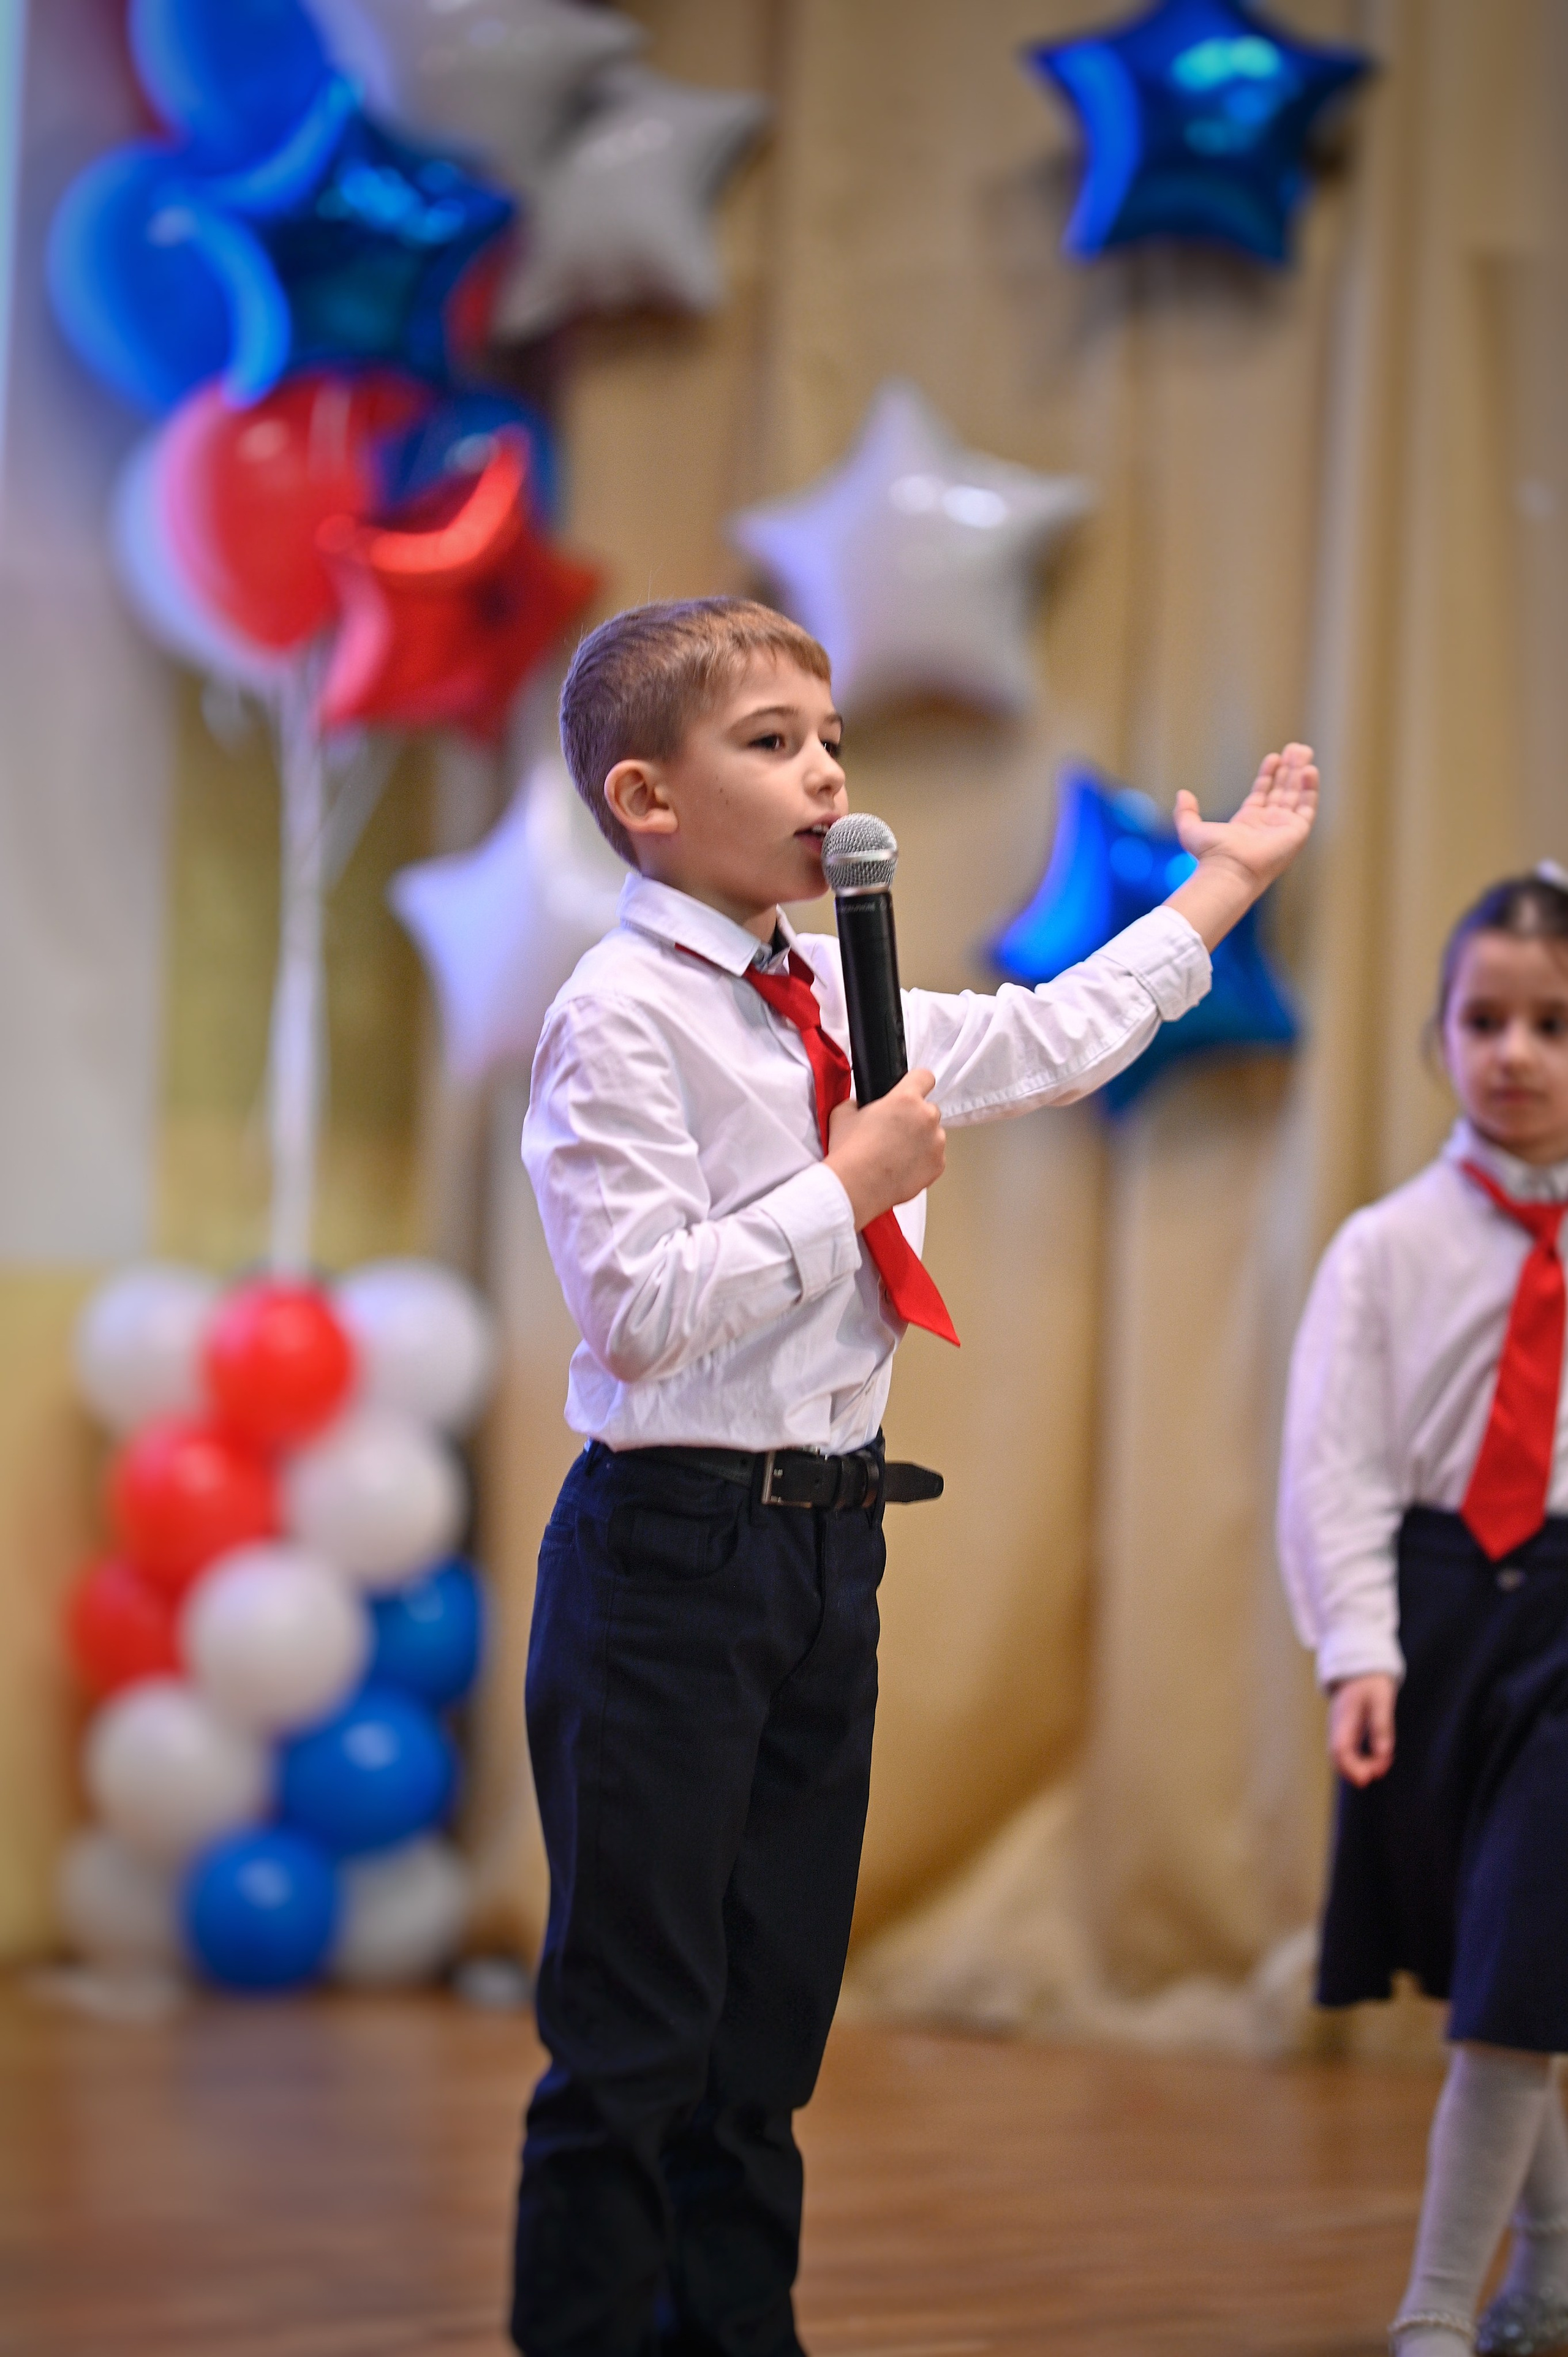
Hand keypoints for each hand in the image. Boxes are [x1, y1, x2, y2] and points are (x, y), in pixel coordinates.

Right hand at [826, 1068, 945, 1229]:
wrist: (855, 1187)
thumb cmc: (849, 1150)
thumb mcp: (843, 1113)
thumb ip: (858, 1103)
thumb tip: (861, 1106)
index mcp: (906, 1099)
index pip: (924, 1077)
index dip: (916, 1084)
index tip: (911, 1092)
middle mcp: (927, 1117)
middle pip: (929, 1110)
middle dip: (916, 1118)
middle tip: (894, 1132)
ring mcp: (936, 1143)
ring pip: (934, 1135)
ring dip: (921, 1140)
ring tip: (896, 1155)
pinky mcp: (938, 1166)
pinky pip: (935, 1157)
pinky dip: (923, 1161)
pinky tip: (902, 1168)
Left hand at [1166, 742, 1318, 951]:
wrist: (1229, 869)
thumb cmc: (1211, 855)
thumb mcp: (1191, 830)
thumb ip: (1186, 812)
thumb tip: (1182, 794)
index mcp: (1247, 823)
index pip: (1263, 793)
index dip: (1269, 775)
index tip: (1274, 757)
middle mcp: (1268, 825)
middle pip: (1282, 791)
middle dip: (1289, 769)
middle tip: (1295, 748)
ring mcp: (1284, 828)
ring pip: (1296, 795)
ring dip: (1300, 773)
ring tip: (1304, 751)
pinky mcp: (1297, 832)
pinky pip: (1307, 806)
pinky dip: (1310, 788)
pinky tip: (1309, 771)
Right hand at [1327, 1674, 1396, 1786]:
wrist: (1360, 1670)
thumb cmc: (1371, 1683)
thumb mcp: (1381, 1700)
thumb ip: (1381, 1725)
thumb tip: (1384, 1753)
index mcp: (1343, 1719)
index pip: (1340, 1750)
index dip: (1351, 1767)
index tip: (1368, 1778)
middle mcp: (1337, 1727)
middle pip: (1337, 1758)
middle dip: (1355, 1772)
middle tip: (1378, 1773)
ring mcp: (1339, 1730)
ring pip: (1342, 1757)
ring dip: (1359, 1767)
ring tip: (1382, 1767)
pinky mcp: (1346, 1732)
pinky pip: (1348, 1753)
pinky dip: (1361, 1761)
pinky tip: (1379, 1760)